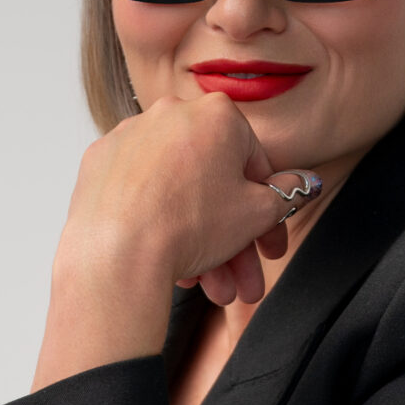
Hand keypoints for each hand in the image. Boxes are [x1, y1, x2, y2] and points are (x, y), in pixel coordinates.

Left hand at [33, 93, 316, 389]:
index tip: (270, 247)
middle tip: (243, 281)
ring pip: (178, 194)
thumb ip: (287, 194)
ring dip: (200, 244)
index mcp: (216, 114)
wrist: (116, 253)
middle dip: (233, 241)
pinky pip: (142, 196)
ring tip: (210, 290)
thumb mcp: (258, 214)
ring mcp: (130, 137)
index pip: (256, 167)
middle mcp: (170, 114)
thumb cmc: (189, 226)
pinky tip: (171, 266)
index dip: (270, 216)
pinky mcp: (99, 164)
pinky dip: (159, 226)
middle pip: (214, 185)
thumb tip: (305, 184)